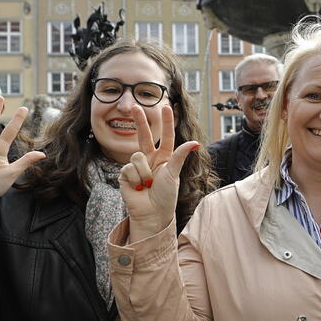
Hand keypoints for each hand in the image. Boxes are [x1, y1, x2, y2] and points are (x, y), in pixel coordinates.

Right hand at [119, 103, 198, 240]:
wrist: (151, 214)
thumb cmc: (166, 196)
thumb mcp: (174, 174)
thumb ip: (180, 156)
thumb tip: (196, 142)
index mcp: (164, 158)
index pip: (165, 136)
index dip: (166, 122)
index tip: (166, 107)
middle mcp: (150, 159)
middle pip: (143, 136)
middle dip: (139, 121)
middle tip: (134, 106)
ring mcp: (137, 166)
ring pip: (137, 156)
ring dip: (143, 172)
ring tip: (148, 185)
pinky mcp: (125, 174)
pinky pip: (129, 168)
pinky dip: (135, 179)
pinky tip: (138, 188)